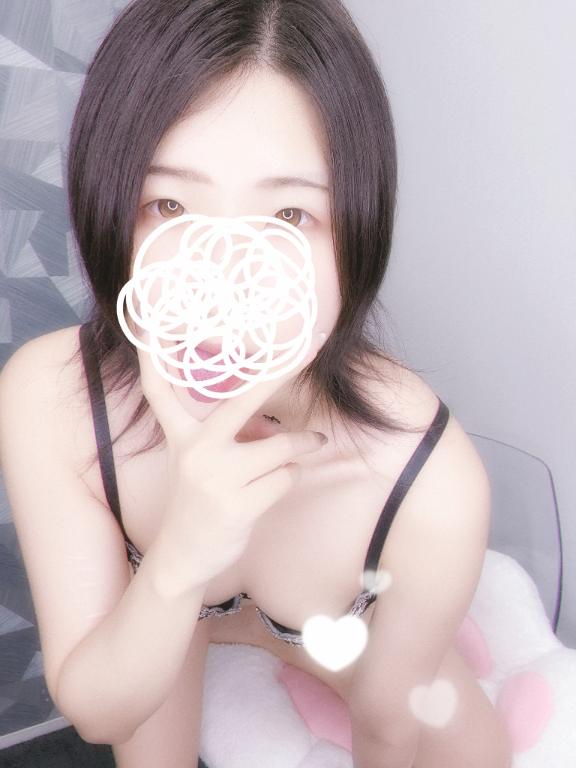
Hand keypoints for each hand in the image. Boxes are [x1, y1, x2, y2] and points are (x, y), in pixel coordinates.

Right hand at [136, 332, 326, 592]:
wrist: (183, 556)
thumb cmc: (199, 500)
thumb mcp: (201, 462)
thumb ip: (232, 436)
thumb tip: (276, 424)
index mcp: (181, 436)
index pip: (161, 390)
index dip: (152, 356)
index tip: (149, 323)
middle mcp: (196, 451)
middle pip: (243, 401)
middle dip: (280, 372)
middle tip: (313, 346)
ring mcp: (217, 478)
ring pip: (283, 446)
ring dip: (305, 444)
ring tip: (314, 443)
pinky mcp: (238, 505)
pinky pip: (287, 476)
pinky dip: (292, 475)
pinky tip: (280, 483)